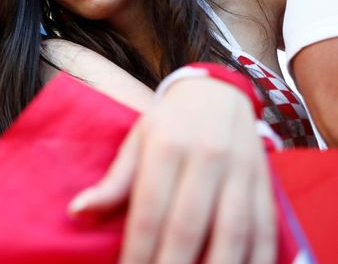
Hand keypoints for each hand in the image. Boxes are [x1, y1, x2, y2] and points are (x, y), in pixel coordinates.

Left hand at [68, 77, 275, 263]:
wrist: (219, 94)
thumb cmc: (169, 123)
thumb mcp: (136, 141)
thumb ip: (114, 182)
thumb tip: (77, 213)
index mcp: (166, 147)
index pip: (149, 210)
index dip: (137, 251)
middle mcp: (206, 158)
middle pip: (188, 226)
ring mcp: (241, 172)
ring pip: (232, 233)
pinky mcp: (265, 185)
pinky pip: (265, 231)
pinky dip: (255, 261)